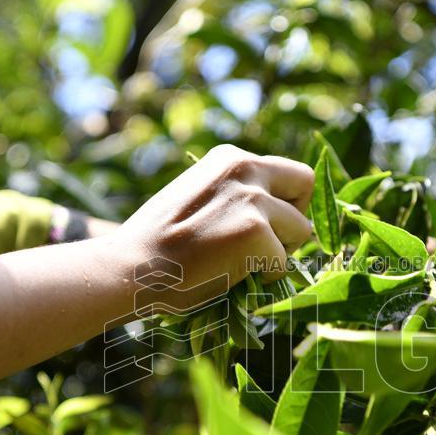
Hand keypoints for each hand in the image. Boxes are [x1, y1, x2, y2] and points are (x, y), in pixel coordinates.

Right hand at [117, 144, 313, 313]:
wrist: (131, 268)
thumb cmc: (159, 245)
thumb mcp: (198, 196)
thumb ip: (234, 193)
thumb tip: (279, 209)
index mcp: (229, 156)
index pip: (288, 173)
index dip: (283, 204)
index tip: (263, 225)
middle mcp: (244, 167)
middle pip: (304, 186)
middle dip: (294, 218)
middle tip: (266, 246)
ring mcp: (252, 199)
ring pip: (300, 230)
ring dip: (279, 252)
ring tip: (239, 263)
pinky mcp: (256, 233)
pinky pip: (284, 263)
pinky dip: (265, 278)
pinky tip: (230, 276)